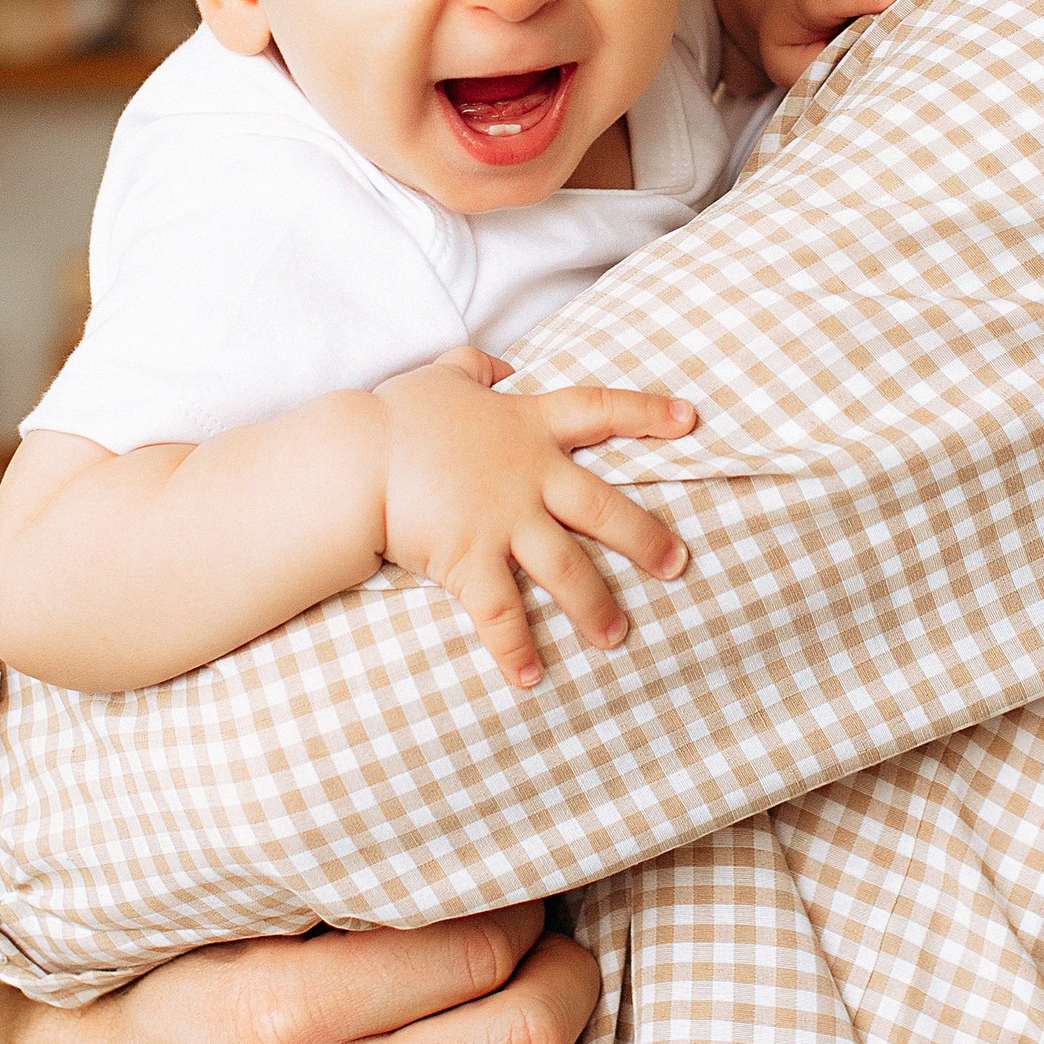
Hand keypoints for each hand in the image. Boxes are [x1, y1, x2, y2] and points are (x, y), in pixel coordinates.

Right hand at [0, 910, 603, 1043]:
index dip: (526, 919)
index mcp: (284, 1008)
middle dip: (569, 986)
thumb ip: (350, 905)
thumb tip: (482, 857)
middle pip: (520, 1038)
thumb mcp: (238, 930)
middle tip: (562, 968)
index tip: (524, 910)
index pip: (476, 949)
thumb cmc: (177, 1009)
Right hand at [373, 347, 695, 686]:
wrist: (353, 458)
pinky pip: (501, 613)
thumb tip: (498, 364)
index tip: (689, 420)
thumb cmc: (394, 416)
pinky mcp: (470, 561)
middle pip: (604, 508)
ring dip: (594, 605)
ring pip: (567, 569)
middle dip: (646, 538)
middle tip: (677, 565)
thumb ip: (475, 368)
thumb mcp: (441, 376)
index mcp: (527, 426)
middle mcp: (528, 476)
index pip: (599, 409)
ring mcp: (502, 521)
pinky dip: (515, 648)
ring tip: (616, 636)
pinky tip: (530, 679)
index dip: (646, 412)